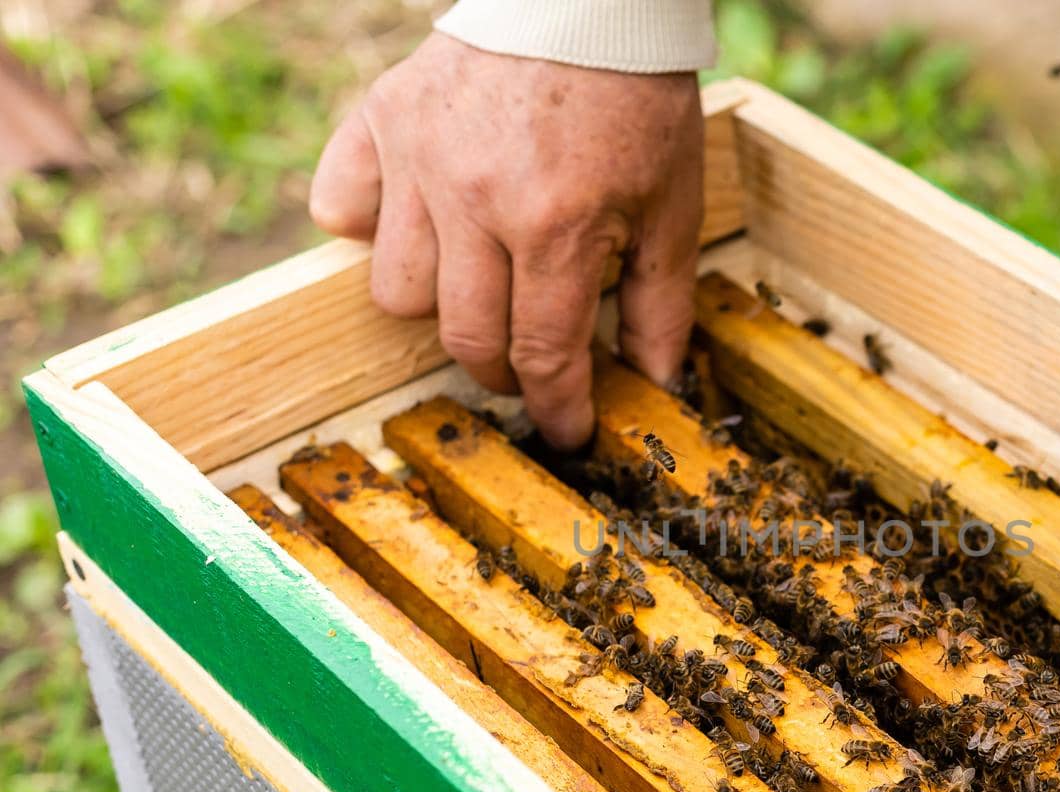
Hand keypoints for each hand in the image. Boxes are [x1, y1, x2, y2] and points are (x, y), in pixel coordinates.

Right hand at [308, 33, 703, 447]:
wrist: (587, 1)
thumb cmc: (636, 102)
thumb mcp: (671, 206)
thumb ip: (660, 301)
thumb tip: (657, 383)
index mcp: (554, 226)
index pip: (542, 355)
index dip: (557, 408)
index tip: (567, 431)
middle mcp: (475, 200)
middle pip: (464, 337)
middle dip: (502, 372)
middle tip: (529, 364)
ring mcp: (418, 159)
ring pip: (396, 291)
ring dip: (439, 307)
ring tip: (479, 288)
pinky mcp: (382, 120)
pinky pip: (340, 204)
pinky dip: (367, 228)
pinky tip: (416, 226)